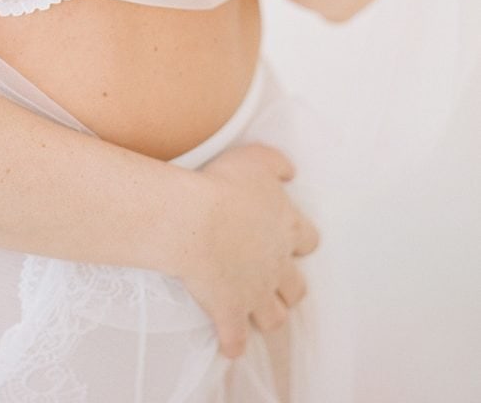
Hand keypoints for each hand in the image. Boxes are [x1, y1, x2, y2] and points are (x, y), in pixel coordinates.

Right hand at [177, 142, 318, 359]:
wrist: (196, 220)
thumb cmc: (224, 184)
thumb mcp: (256, 159)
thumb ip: (278, 164)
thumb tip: (292, 173)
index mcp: (287, 227)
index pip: (310, 241)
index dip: (301, 242)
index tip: (289, 241)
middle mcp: (278, 264)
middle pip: (297, 287)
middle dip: (289, 287)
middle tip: (273, 282)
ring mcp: (256, 292)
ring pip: (275, 317)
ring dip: (267, 317)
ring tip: (256, 314)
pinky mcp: (230, 312)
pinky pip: (236, 340)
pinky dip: (233, 344)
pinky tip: (229, 345)